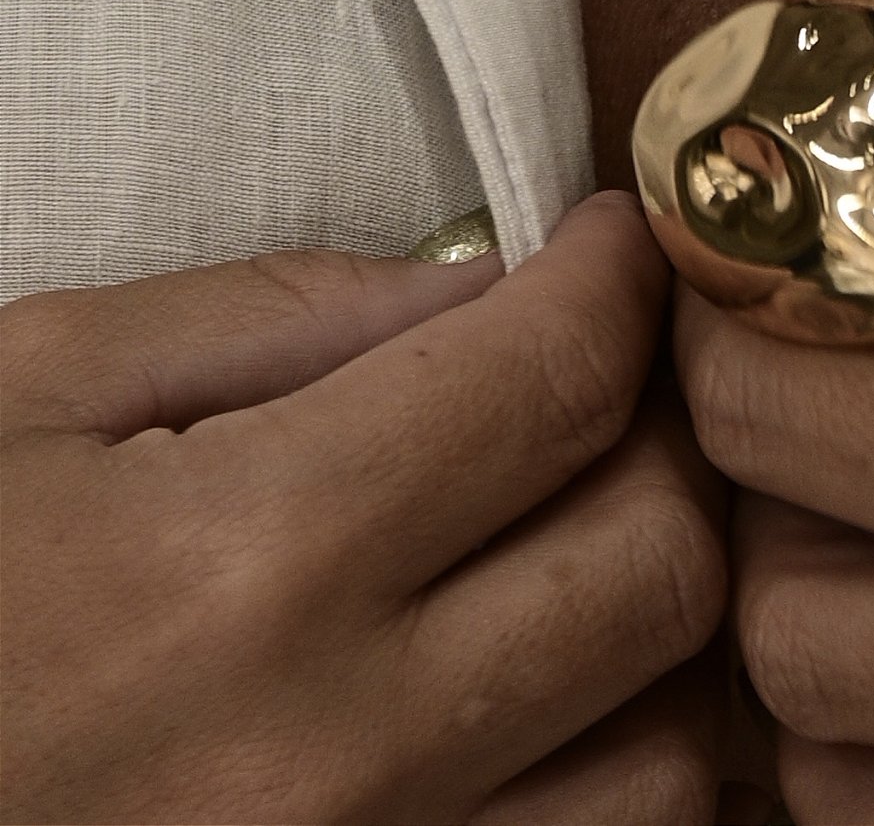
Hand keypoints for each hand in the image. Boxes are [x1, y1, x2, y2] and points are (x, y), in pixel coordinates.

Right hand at [2, 192, 725, 822]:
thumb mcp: (32, 390)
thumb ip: (276, 318)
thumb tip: (484, 280)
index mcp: (240, 571)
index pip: (550, 387)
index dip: (616, 282)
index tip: (611, 243)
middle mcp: (330, 764)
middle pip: (656, 571)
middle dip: (663, 436)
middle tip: (600, 374)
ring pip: (669, 760)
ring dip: (657, 625)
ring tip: (572, 532)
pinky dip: (609, 772)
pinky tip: (532, 685)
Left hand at [675, 128, 873, 824]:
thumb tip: (824, 191)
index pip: (813, 235)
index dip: (741, 236)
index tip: (724, 250)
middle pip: (759, 423)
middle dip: (731, 386)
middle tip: (762, 379)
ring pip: (794, 636)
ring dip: (790, 575)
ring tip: (847, 544)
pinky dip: (855, 764)